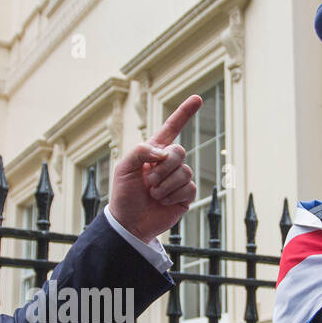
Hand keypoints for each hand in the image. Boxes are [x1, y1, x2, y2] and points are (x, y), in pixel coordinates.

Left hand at [107, 95, 201, 241]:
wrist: (129, 223)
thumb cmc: (124, 195)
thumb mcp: (124, 168)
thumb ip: (140, 151)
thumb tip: (163, 152)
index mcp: (154, 152)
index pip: (172, 128)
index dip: (184, 113)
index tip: (197, 99)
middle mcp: (168, 163)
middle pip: (179, 152)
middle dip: (163, 168)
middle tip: (149, 182)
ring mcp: (178, 179)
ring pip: (183, 172)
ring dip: (165, 185)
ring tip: (153, 195)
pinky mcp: (185, 196)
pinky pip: (189, 188)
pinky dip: (173, 196)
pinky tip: (163, 202)